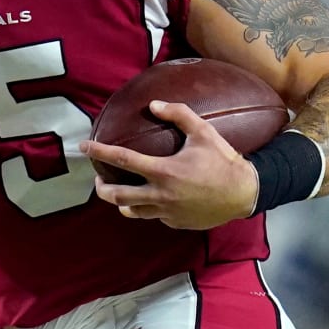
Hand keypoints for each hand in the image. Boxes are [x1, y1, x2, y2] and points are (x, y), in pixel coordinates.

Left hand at [79, 100, 258, 229]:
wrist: (245, 193)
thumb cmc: (223, 160)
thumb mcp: (203, 131)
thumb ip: (178, 114)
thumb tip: (153, 105)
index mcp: (164, 171)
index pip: (122, 159)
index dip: (100, 151)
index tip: (83, 147)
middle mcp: (161, 195)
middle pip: (118, 195)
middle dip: (101, 187)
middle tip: (97, 179)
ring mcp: (167, 212)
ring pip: (132, 211)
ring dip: (120, 202)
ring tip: (117, 192)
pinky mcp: (176, 223)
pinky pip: (154, 216)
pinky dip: (147, 207)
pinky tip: (151, 198)